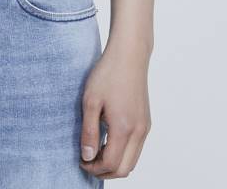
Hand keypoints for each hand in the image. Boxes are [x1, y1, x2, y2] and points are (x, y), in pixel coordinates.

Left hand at [79, 38, 151, 179]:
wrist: (129, 55)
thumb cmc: (108, 73)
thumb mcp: (90, 101)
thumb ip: (89, 131)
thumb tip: (87, 156)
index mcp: (124, 128)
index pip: (111, 164)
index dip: (94, 168)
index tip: (81, 161)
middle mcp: (139, 131)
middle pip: (124, 169)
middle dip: (105, 171)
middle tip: (88, 162)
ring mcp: (145, 127)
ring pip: (133, 161)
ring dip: (115, 163)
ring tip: (96, 152)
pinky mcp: (146, 121)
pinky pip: (136, 148)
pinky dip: (123, 153)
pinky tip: (108, 141)